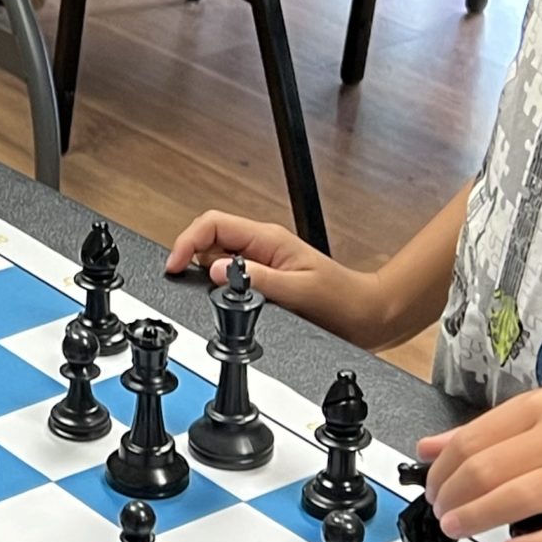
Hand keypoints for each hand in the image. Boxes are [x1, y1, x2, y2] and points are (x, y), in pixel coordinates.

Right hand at [165, 210, 398, 347]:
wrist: (367, 316)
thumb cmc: (343, 302)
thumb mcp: (298, 292)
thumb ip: (256, 280)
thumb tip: (214, 271)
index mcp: (268, 239)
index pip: (212, 224)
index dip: (187, 241)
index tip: (174, 265)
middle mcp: (261, 246)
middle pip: (208, 238)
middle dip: (189, 258)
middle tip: (182, 282)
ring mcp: (261, 262)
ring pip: (215, 258)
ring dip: (203, 273)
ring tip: (206, 294)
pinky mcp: (262, 278)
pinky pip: (228, 276)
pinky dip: (217, 286)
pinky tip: (223, 301)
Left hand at [419, 390, 541, 541]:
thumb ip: (493, 435)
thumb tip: (432, 448)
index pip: (470, 439)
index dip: (440, 471)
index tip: (431, 490)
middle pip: (484, 468)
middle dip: (450, 498)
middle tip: (442, 516)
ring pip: (515, 496)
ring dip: (476, 519)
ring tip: (461, 530)